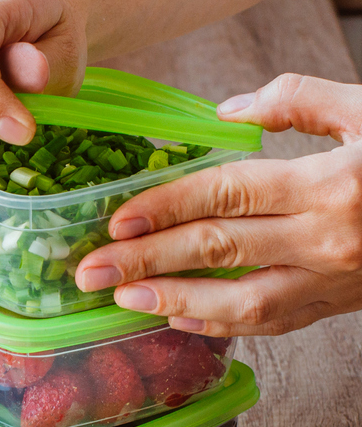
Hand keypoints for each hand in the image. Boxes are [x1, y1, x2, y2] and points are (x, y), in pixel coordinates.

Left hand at [74, 73, 361, 335]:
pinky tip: (178, 319)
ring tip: (122, 301)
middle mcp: (329, 239)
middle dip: (147, 261)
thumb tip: (226, 112)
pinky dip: (221, 325)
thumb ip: (298, 101)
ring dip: (174, 303)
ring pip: (242, 302)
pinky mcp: (339, 305)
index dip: (164, 208)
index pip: (226, 195)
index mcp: (332, 183)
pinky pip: (272, 324)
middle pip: (219, 250)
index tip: (114, 219)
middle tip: (90, 270)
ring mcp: (335, 281)